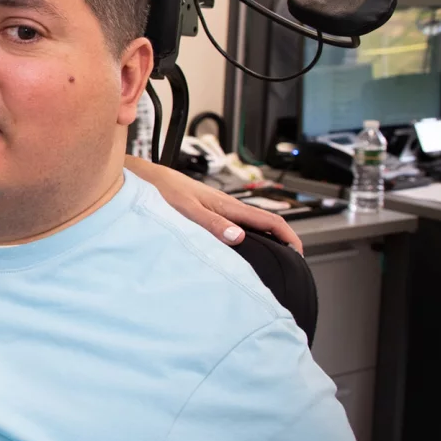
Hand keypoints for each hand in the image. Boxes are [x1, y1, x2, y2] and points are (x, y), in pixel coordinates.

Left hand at [130, 157, 302, 253]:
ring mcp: (216, 208)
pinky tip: (237, 250)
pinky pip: (232, 226)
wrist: (141, 177)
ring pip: (247, 225)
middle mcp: (225, 206)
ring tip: (268, 260)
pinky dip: (242, 238)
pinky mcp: (205, 211)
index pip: (269, 220)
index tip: (299, 253)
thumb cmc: (160, 190)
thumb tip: (237, 238)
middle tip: (287, 263)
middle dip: (279, 241)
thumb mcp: (186, 210)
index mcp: (227, 205)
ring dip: (262, 240)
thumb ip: (211, 223)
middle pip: (263, 223)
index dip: (288, 236)